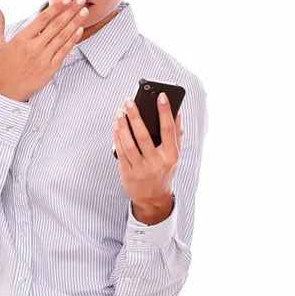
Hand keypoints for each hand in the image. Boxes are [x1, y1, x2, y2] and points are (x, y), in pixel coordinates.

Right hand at [0, 0, 88, 101]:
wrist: (8, 92)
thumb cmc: (3, 68)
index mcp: (21, 39)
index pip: (43, 19)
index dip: (56, 8)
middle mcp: (34, 47)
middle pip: (56, 26)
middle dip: (70, 11)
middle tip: (81, 0)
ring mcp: (43, 58)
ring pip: (62, 37)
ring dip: (75, 23)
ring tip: (84, 12)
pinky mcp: (50, 69)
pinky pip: (64, 52)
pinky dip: (72, 40)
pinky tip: (79, 30)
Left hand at [113, 93, 183, 212]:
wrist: (153, 199)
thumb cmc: (164, 173)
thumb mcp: (175, 157)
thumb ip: (177, 136)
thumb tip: (178, 114)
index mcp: (171, 156)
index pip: (168, 130)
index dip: (165, 111)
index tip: (160, 96)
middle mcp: (156, 162)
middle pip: (144, 135)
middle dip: (135, 115)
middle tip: (129, 100)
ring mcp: (141, 168)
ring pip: (129, 143)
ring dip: (123, 125)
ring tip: (120, 111)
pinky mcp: (128, 172)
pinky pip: (121, 151)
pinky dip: (117, 136)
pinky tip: (116, 126)